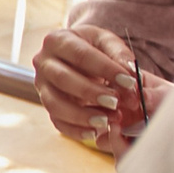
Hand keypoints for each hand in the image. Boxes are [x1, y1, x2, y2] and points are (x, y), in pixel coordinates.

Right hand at [33, 24, 141, 151]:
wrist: (77, 56)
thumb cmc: (93, 47)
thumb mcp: (107, 42)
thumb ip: (120, 55)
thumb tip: (131, 75)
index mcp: (58, 40)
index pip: (81, 55)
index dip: (106, 69)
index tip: (130, 82)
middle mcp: (43, 62)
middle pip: (63, 79)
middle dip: (91, 92)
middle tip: (115, 102)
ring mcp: (42, 86)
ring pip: (54, 104)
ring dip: (81, 115)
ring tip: (107, 120)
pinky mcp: (47, 105)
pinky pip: (56, 121)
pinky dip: (75, 130)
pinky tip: (94, 132)